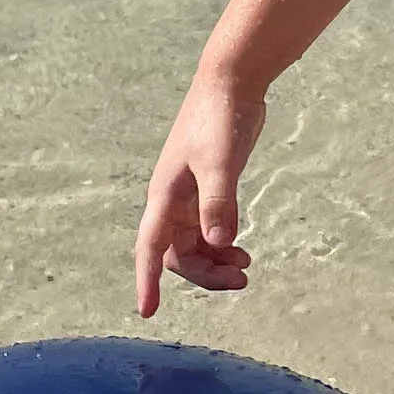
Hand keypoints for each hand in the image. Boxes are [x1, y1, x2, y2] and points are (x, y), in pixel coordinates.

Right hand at [135, 75, 266, 317]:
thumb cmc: (219, 117)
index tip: (148, 311)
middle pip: (179, 256)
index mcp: (165, 196)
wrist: (232, 82)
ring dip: (216, 263)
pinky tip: (242, 250)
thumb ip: (219, 203)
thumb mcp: (220, 162)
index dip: (147, 281)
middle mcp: (172, 202)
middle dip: (205, 274)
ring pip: (195, 248)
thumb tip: (218, 243)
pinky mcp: (209, 191)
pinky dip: (223, 246)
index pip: (150, 248)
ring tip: (245, 266)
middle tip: (241, 280)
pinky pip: (210, 232)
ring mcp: (190, 197)